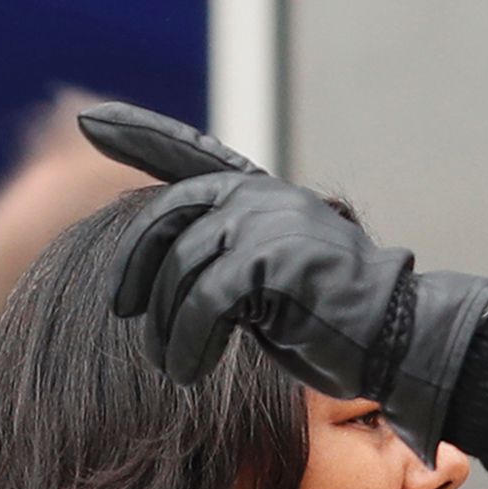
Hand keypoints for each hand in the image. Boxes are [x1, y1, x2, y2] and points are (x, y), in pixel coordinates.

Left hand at [78, 104, 487, 452]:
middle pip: (164, 221)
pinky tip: (191, 370)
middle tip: (123, 310)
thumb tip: (168, 269)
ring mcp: (269, 222)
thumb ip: (229, 253)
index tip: (90, 119)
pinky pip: (203, 303)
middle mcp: (261, 196)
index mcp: (259, 193)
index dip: (140, 134)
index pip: (189, 154)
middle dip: (133, 269)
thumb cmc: (333, 322)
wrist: (397, 339)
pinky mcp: (276, 260)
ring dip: (167, 328)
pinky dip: (188, 344)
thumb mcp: (270, 276)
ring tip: (176, 364)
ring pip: (179, 270)